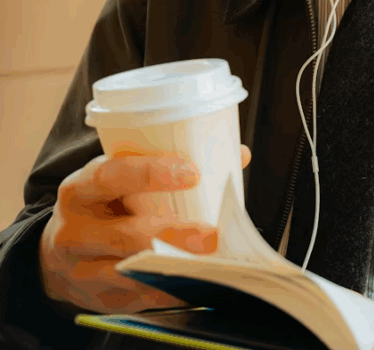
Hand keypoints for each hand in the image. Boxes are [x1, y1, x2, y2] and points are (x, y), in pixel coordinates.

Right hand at [39, 145, 251, 313]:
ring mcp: (81, 267)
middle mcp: (76, 228)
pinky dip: (167, 292)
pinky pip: (135, 297)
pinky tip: (194, 286)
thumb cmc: (105, 207)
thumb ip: (172, 167)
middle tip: (212, 235)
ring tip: (209, 265)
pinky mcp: (95, 296)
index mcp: (82, 188)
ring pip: (128, 271)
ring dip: (173, 269)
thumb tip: (237, 154)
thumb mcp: (122, 181)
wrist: (58, 252)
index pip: (110, 175)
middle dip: (173, 235)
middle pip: (125, 233)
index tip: (192, 172)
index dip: (150, 173)